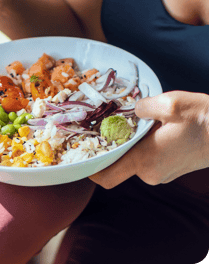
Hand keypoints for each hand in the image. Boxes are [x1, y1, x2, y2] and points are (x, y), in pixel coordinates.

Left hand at [90, 91, 208, 187]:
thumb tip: (132, 109)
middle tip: (108, 127)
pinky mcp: (169, 170)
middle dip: (112, 148)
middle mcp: (150, 173)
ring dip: (129, 146)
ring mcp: (161, 174)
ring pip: (133, 161)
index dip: (92, 169)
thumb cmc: (203, 120)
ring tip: (135, 126)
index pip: (106, 176)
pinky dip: (142, 149)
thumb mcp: (170, 104)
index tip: (84, 156)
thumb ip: (142, 106)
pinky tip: (151, 132)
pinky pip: (146, 161)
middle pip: (117, 165)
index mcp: (144, 160)